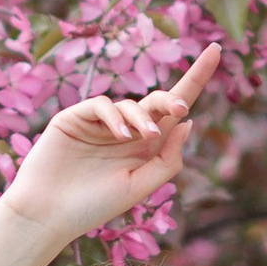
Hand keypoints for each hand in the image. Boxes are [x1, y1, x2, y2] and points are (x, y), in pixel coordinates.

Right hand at [0, 43, 222, 246]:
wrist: (48, 215)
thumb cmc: (92, 206)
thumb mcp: (139, 187)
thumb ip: (167, 159)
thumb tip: (188, 121)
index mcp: (144, 147)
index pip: (174, 109)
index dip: (196, 78)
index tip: (218, 50)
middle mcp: (125, 131)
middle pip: (156, 102)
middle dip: (171, 99)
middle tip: (179, 108)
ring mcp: (99, 123)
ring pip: (130, 104)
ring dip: (143, 117)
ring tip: (144, 137)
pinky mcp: (74, 117)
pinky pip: (101, 105)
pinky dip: (115, 116)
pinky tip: (120, 134)